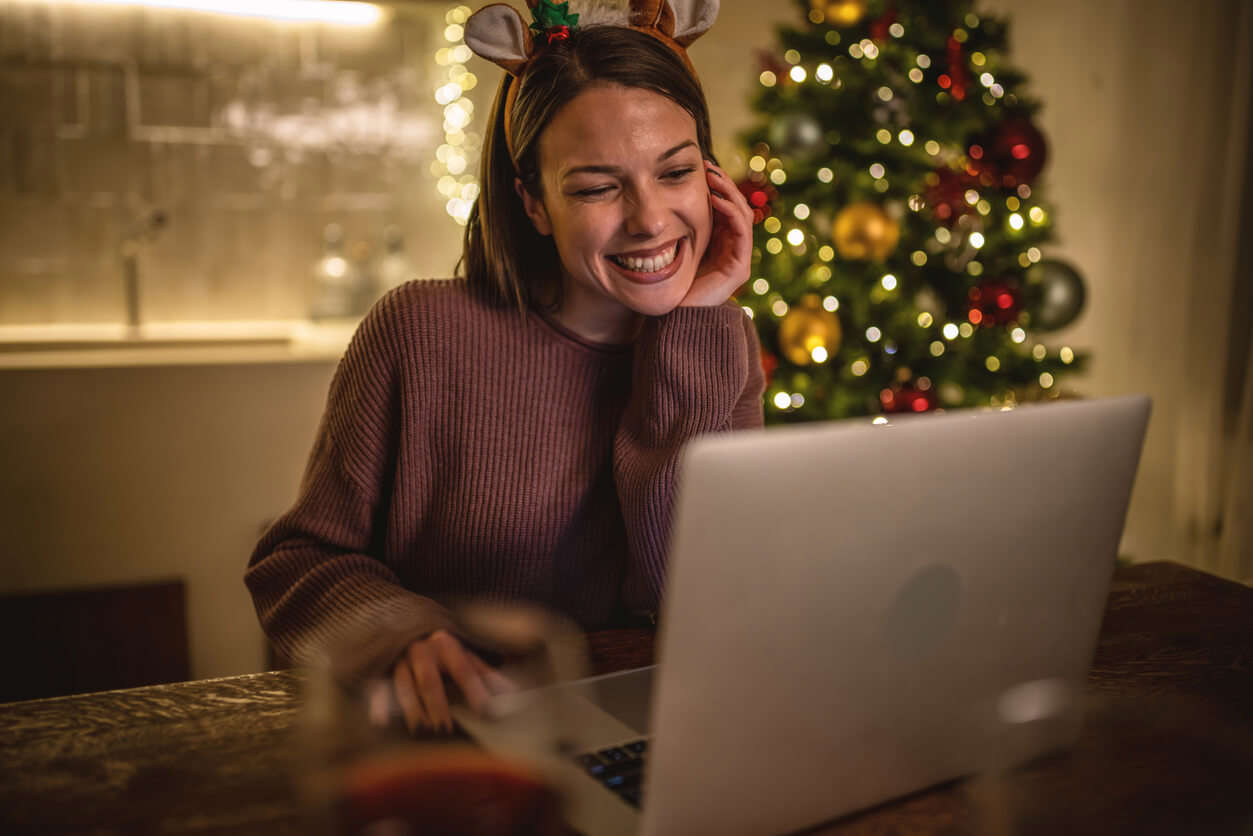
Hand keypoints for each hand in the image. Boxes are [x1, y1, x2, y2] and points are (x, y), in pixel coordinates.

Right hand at [379, 629, 514, 733]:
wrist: (401, 627)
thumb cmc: (440, 651)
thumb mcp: (464, 656)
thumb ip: (485, 674)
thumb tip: (513, 694)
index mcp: (446, 644)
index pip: (463, 668)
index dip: (474, 689)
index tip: (484, 711)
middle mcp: (421, 649)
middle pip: (429, 678)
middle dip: (437, 703)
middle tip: (445, 728)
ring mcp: (398, 659)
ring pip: (402, 683)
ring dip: (411, 707)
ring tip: (420, 729)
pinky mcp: (379, 670)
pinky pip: (376, 688)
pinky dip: (378, 705)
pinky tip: (381, 722)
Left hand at [679, 160, 754, 307]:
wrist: (678, 318)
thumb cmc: (674, 284)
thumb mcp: (678, 246)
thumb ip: (682, 227)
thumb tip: (669, 197)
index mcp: (722, 243)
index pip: (728, 207)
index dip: (719, 186)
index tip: (703, 168)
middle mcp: (734, 248)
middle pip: (738, 207)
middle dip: (724, 184)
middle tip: (708, 167)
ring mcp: (740, 258)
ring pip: (743, 215)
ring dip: (729, 192)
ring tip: (712, 177)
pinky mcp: (740, 268)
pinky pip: (742, 232)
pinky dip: (731, 212)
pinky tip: (716, 199)